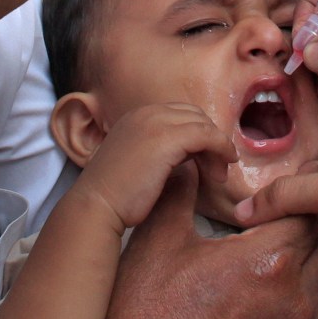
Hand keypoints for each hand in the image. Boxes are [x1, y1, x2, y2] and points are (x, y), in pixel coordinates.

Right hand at [66, 102, 233, 229]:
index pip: (180, 115)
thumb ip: (160, 152)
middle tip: (217, 169)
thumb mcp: (138, 162)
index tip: (206, 161)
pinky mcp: (168, 138)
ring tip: (219, 174)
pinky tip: (221, 169)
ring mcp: (156, 122)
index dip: (198, 136)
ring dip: (218, 148)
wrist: (96, 206)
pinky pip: (207, 136)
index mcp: (136, 116)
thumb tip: (190, 155)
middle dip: (211, 140)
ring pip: (203, 125)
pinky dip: (220, 149)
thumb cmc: (115, 196)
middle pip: (194, 116)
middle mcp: (146, 113)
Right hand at [82, 162, 317, 318]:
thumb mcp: (155, 244)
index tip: (294, 184)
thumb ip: (179, 191)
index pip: (310, 211)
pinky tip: (304, 313)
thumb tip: (189, 156)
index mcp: (270, 261)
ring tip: (312, 265)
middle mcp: (301, 302)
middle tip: (298, 220)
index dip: (301, 193)